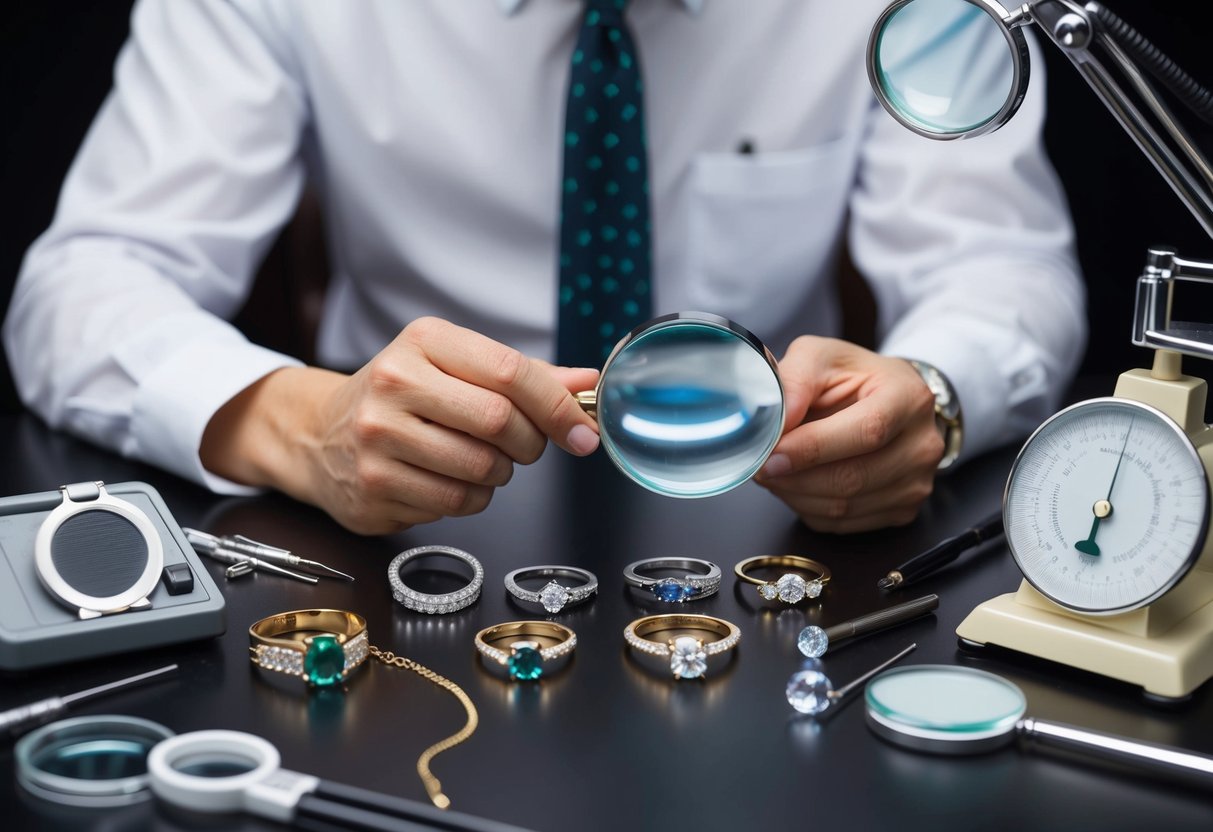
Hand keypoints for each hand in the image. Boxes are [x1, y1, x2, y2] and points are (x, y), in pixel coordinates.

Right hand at [201, 317, 600, 533]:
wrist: (319, 433)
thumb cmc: (402, 397)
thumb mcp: (456, 368)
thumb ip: (526, 376)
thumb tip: (589, 382)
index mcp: (424, 342)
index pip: (510, 372)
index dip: (558, 406)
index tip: (582, 431)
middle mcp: (395, 383)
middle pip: (500, 423)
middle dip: (529, 443)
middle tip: (522, 445)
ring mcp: (378, 438)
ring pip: (481, 470)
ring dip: (499, 475)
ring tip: (479, 460)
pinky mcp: (373, 486)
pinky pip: (455, 503)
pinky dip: (470, 498)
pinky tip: (449, 479)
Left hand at [753, 336, 943, 533]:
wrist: (888, 402)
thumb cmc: (853, 379)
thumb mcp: (820, 358)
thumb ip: (795, 381)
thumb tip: (775, 419)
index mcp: (908, 398)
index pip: (866, 432)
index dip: (813, 448)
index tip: (772, 454)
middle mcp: (922, 444)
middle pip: (853, 478)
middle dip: (795, 477)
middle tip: (761, 466)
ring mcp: (916, 483)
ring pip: (843, 507)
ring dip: (796, 495)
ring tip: (775, 472)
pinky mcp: (902, 510)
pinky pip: (842, 524)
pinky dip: (808, 508)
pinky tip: (797, 485)